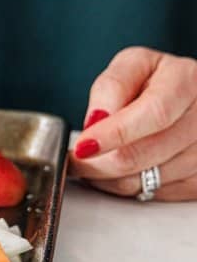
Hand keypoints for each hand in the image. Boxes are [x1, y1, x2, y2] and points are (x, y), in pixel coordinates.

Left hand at [71, 47, 196, 200]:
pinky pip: (152, 194)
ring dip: (108, 177)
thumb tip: (96, 122)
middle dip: (97, 163)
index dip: (114, 134)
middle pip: (142, 155)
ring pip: (142, 181)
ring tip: (98, 159)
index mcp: (186, 81)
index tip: (83, 147)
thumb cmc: (156, 82)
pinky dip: (127, 186)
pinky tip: (121, 168)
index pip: (154, 114)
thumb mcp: (131, 67)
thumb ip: (111, 89)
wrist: (188, 99)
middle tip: (76, 160)